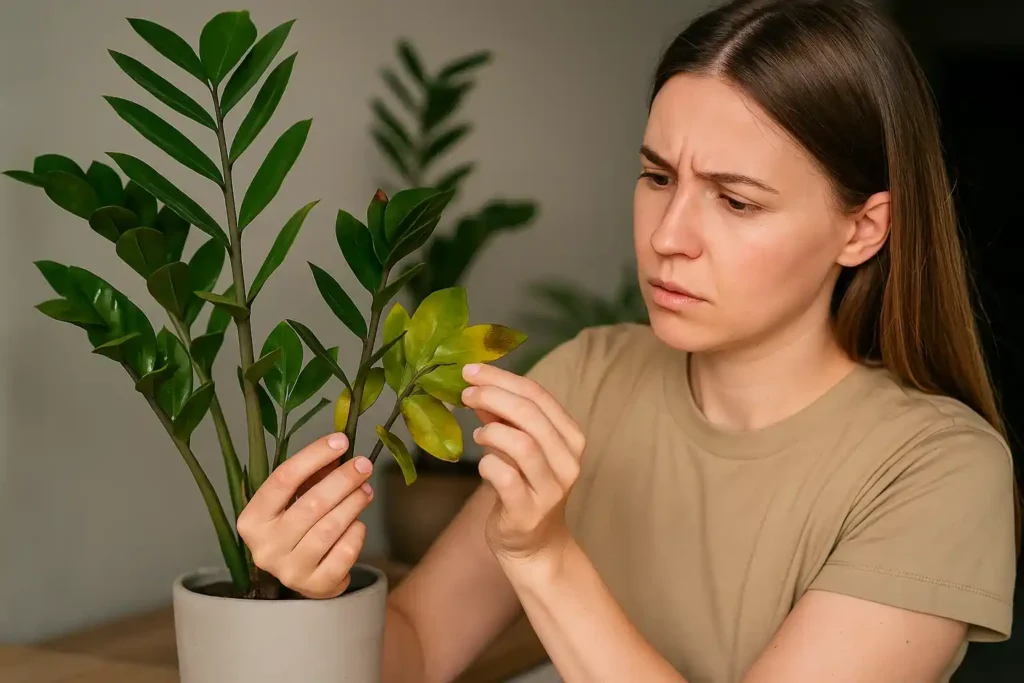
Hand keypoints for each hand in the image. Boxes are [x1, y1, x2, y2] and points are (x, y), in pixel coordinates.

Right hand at [236, 433, 373, 598]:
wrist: (305, 575)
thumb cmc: (298, 527)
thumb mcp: (296, 499)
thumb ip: (313, 474)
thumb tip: (339, 448)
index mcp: (252, 520)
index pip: (283, 479)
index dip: (314, 456)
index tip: (340, 440)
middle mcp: (265, 547)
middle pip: (310, 504)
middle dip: (343, 480)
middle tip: (363, 464)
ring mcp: (289, 570)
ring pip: (330, 528)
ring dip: (353, 503)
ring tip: (366, 490)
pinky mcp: (315, 586)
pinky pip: (344, 552)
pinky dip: (356, 533)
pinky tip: (358, 524)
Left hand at [460, 362, 585, 567]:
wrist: (535, 545)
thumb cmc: (525, 487)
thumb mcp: (519, 446)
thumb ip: (503, 417)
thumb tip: (476, 384)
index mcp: (570, 437)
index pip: (538, 395)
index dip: (502, 378)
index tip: (472, 370)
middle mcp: (568, 461)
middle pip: (531, 415)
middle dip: (493, 396)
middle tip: (465, 393)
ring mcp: (551, 489)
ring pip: (523, 444)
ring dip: (492, 431)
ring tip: (478, 433)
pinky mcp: (528, 512)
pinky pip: (505, 477)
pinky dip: (487, 463)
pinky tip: (483, 462)